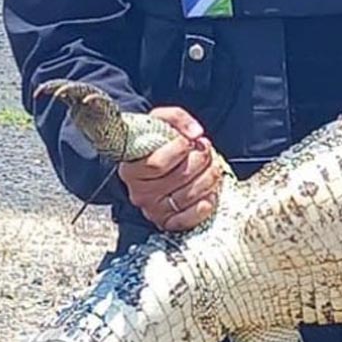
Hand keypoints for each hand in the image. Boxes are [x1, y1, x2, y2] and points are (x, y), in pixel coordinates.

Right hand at [119, 106, 222, 231]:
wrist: (156, 163)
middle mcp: (139, 193)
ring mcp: (154, 210)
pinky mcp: (168, 222)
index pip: (156, 164)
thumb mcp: (160, 122)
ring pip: (188, 196)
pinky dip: (205, 205)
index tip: (188, 140)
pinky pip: (189, 219)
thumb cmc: (157, 144)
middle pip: (178, 178)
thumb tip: (195, 133)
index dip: (179, 150)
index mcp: (131, 169)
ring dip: (209, 178)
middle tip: (205, 150)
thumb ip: (176, 118)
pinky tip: (209, 192)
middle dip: (200, 159)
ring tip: (211, 166)